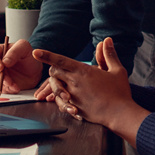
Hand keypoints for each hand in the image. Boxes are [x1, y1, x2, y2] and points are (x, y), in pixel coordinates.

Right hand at [0, 39, 41, 93]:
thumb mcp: (24, 48)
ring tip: (15, 86)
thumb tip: (4, 62)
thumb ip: (14, 52)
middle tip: (10, 81)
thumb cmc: (28, 55)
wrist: (34, 70)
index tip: (1, 68)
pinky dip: (7, 89)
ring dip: (4, 85)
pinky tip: (15, 88)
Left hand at [33, 38, 148, 141]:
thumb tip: (106, 40)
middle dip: (53, 70)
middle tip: (59, 71)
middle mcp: (74, 83)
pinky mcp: (74, 107)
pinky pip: (61, 103)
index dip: (46, 55)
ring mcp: (73, 96)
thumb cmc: (119, 92)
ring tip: (65, 89)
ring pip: (55, 89)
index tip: (35, 52)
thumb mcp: (116, 70)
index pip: (60, 60)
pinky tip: (70, 101)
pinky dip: (62, 101)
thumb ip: (108, 54)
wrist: (119, 114)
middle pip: (54, 73)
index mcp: (83, 71)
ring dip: (56, 87)